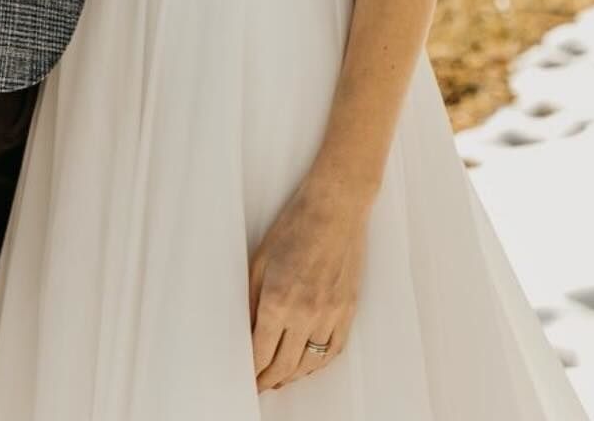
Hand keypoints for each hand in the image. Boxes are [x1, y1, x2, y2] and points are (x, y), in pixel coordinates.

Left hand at [248, 179, 367, 390]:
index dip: (251, 370)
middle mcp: (305, 314)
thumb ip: (252, 300)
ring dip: (292, 377)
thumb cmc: (294, 226)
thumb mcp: (260, 260)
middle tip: (258, 385)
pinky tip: (307, 366)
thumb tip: (248, 331)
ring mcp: (330, 315)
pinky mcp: (348, 311)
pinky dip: (318, 365)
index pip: (261, 352)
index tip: (245, 377)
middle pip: (284, 365)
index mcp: (278, 300)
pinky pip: (333, 351)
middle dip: (268, 379)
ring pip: (310, 364)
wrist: (335, 209)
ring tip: (279, 380)